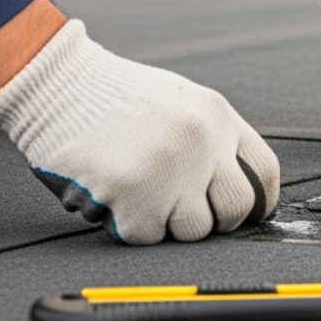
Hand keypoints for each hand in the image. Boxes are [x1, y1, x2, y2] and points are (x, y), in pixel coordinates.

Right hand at [0, 20, 279, 244]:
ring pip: (193, 229)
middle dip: (216, 220)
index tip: (250, 214)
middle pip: (236, 208)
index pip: (264, 171)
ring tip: (140, 193)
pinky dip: (128, 225)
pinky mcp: (134, 197)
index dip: (259, 202)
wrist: (56, 84)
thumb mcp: (179, 102)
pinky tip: (112, 194)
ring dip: (167, 223)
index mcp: (216, 117)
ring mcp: (170, 171)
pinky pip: (146, 235)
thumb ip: (211, 139)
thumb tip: (235, 185)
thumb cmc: (111, 97)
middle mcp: (202, 143)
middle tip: (184, 212)